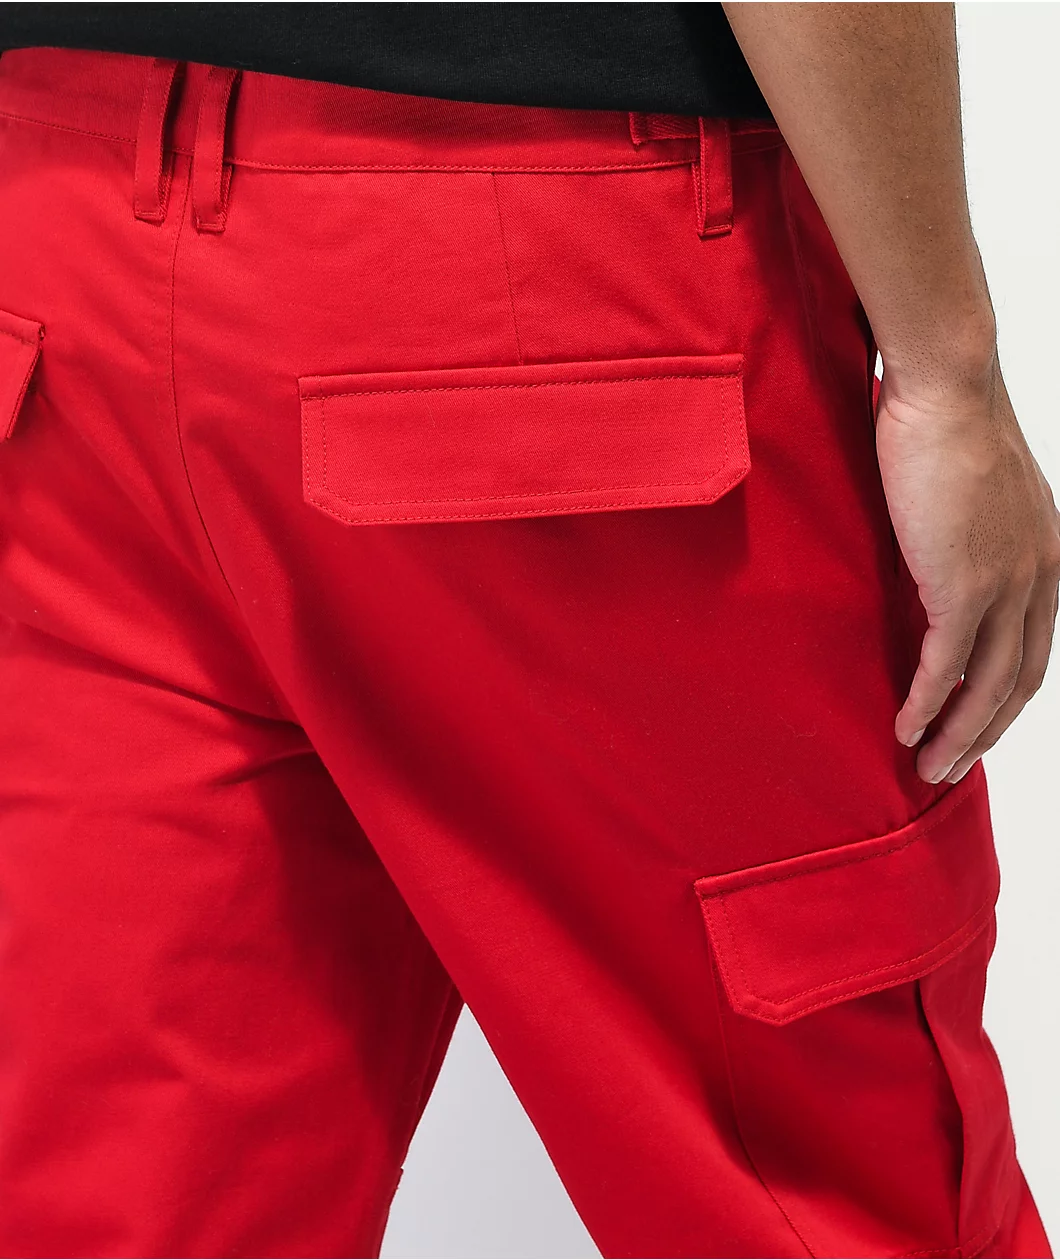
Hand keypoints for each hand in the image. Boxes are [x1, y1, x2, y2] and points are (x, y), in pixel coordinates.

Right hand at [876, 351, 1059, 783]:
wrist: (948, 391)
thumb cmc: (949, 426)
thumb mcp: (971, 495)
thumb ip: (964, 539)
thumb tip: (929, 564)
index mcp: (1047, 558)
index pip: (1032, 648)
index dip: (1003, 697)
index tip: (972, 725)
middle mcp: (1040, 577)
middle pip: (1019, 680)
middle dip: (984, 732)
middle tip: (950, 767)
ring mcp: (1007, 584)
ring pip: (988, 684)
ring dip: (957, 733)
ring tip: (928, 767)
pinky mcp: (964, 584)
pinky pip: (946, 663)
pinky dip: (926, 702)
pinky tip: (906, 727)